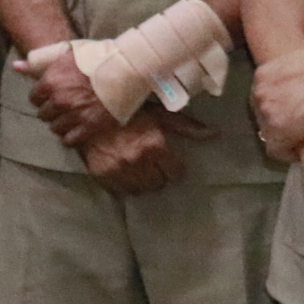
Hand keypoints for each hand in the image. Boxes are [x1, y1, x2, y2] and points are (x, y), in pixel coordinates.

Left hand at [18, 46, 115, 148]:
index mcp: (51, 81)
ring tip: (70, 117)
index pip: (34, 98)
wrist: (126, 68)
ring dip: (60, 124)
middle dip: (51, 110)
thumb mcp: (66, 53)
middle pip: (44, 114)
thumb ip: (39, 62)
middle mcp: (59, 100)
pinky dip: (71, 136)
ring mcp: (74, 114)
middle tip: (63, 106)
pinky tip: (77, 129)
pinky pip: (69, 140)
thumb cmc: (96, 57)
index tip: (52, 95)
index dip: (43, 97)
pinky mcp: (89, 126)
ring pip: (55, 128)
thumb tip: (16, 66)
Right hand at [78, 111, 209, 196]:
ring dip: (143, 183)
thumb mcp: (160, 114)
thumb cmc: (128, 111)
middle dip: (160, 175)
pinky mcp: (103, 176)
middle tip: (154, 165)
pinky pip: (121, 192)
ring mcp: (119, 171)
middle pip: (159, 184)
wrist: (89, 112)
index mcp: (155, 146)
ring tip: (140, 171)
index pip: (176, 173)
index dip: (175, 168)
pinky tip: (125, 174)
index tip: (171, 163)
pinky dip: (125, 186)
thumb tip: (215, 134)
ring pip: (141, 190)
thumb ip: (187, 127)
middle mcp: (138, 162)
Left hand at [255, 11, 303, 157]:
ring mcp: (266, 111)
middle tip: (301, 130)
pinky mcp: (278, 129)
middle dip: (280, 125)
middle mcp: (258, 92)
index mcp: (263, 74)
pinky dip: (289, 152)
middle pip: (263, 118)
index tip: (294, 117)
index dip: (278, 111)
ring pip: (269, 135)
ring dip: (285, 139)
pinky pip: (277, 150)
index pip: (262, 100)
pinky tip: (303, 150)